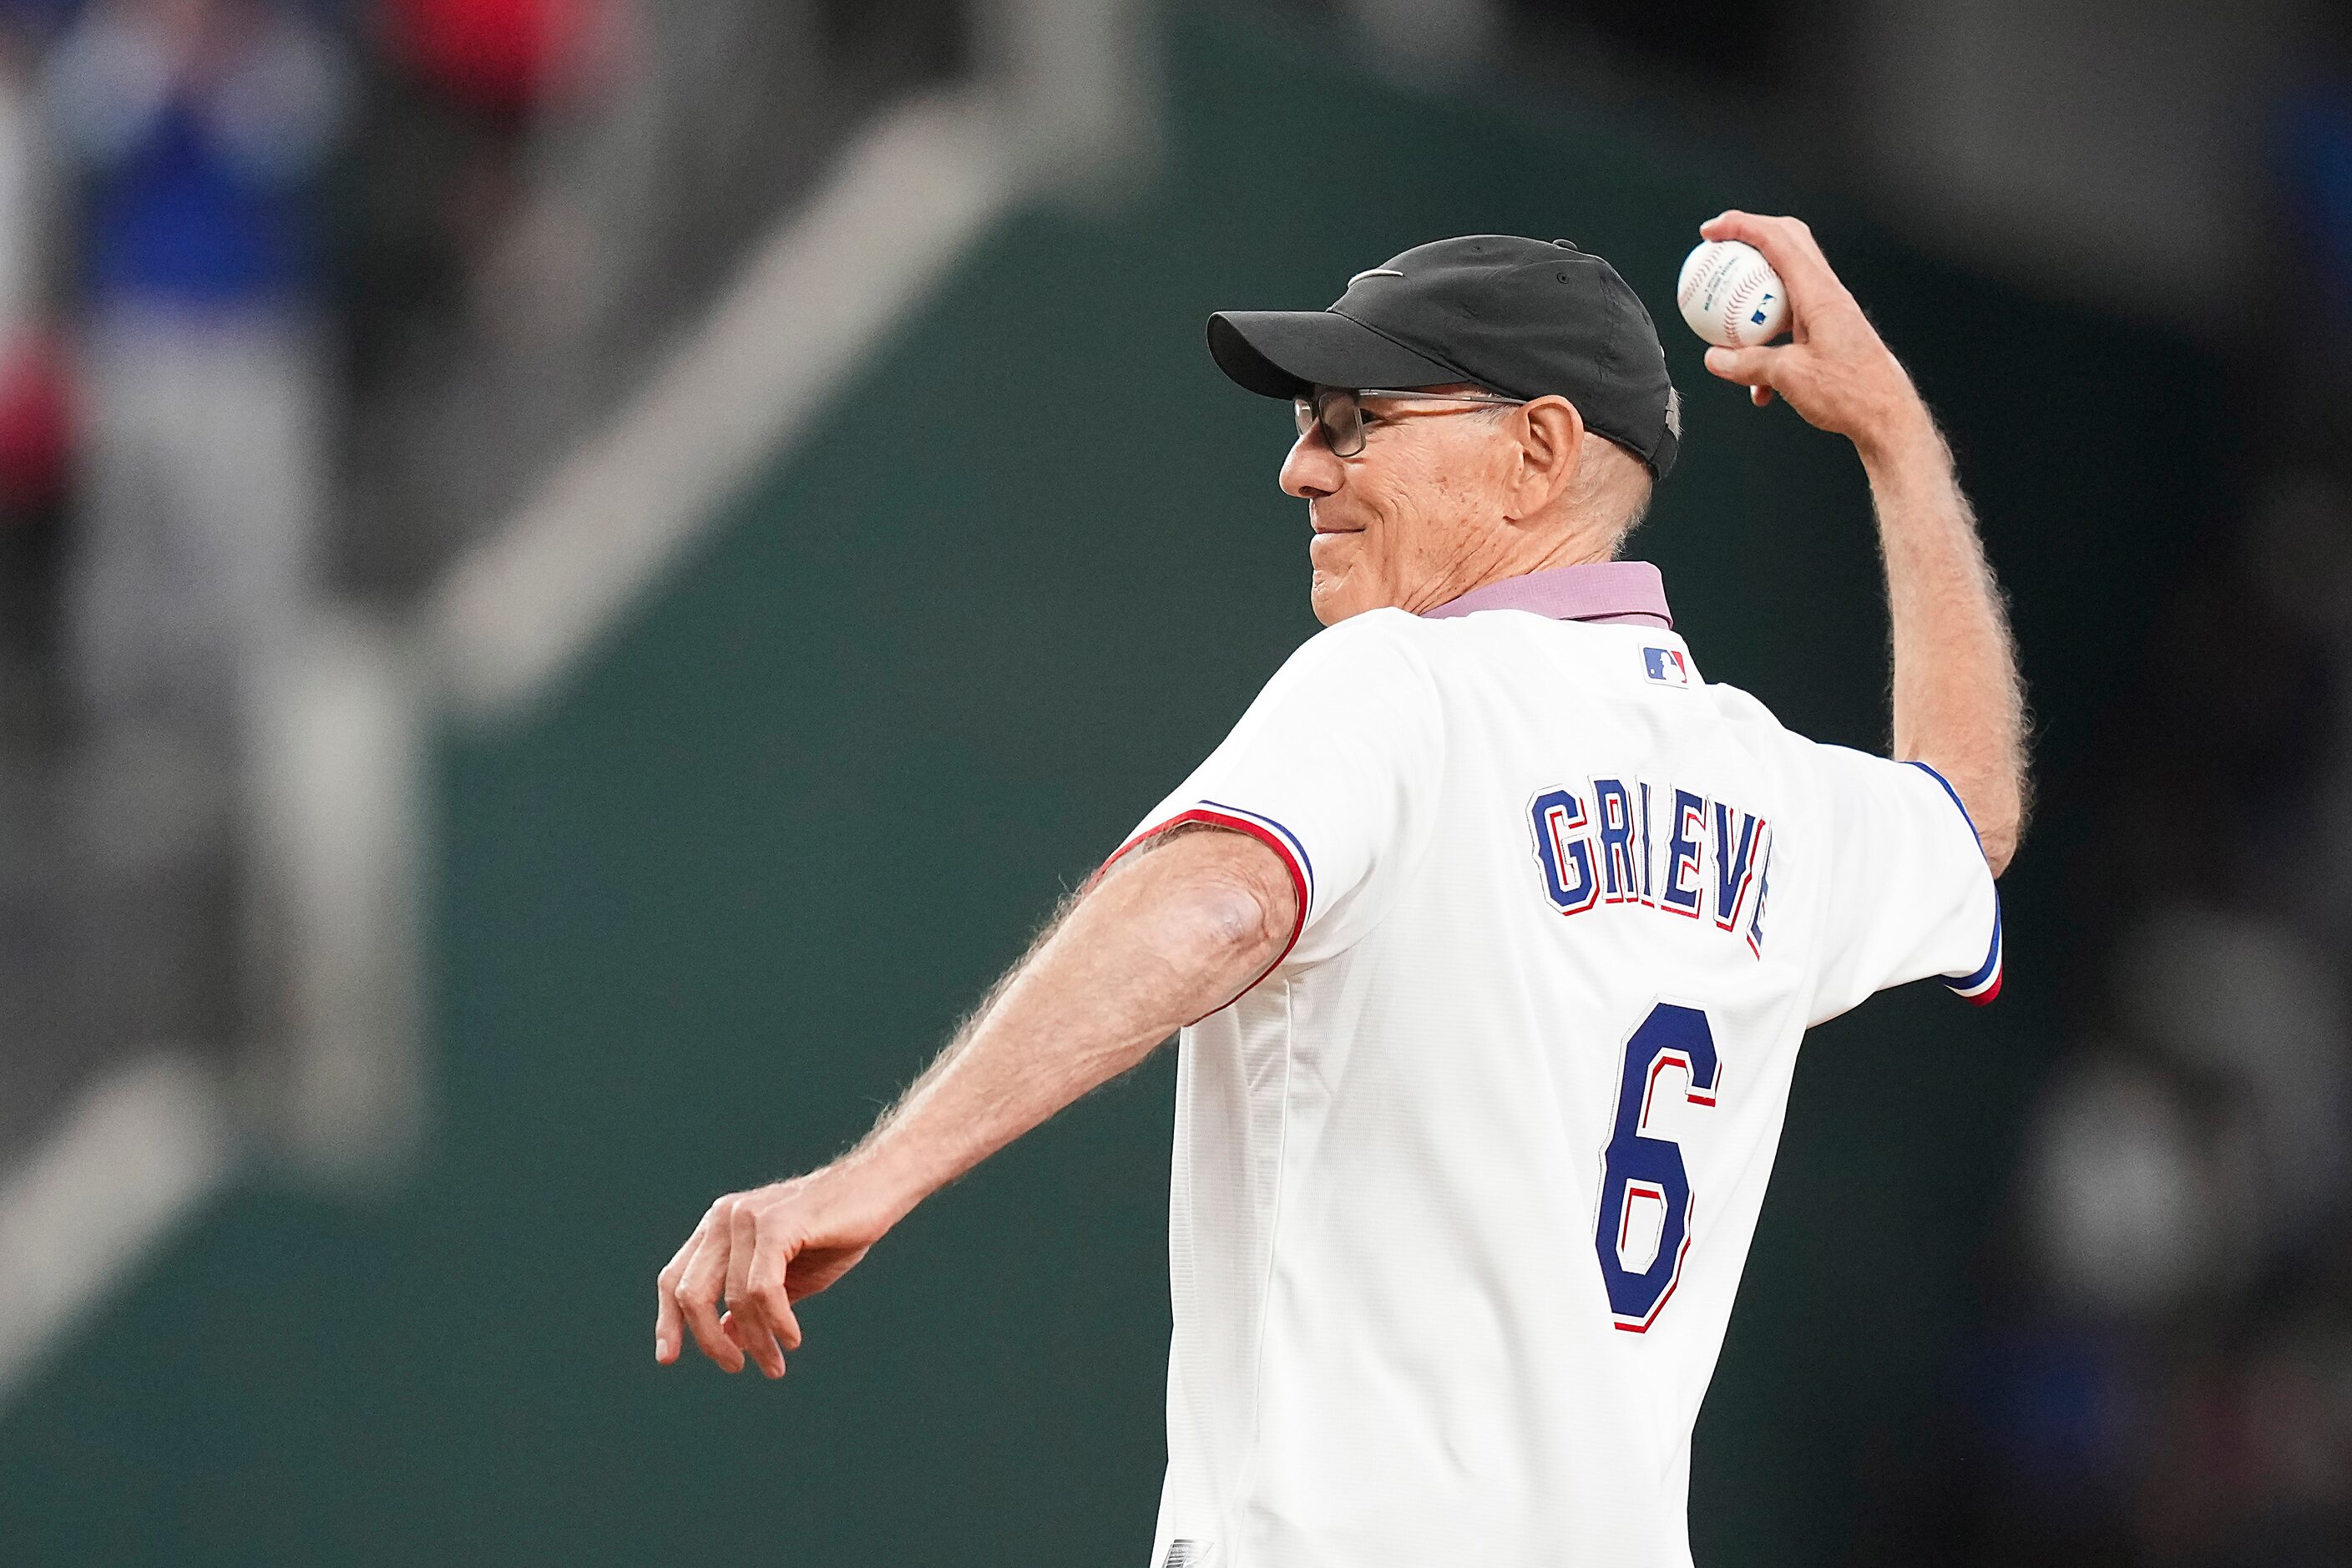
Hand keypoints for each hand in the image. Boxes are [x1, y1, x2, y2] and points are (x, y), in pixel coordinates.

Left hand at [654, 1165, 890, 1377]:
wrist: (880, 1188)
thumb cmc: (836, 1231)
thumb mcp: (787, 1278)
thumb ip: (752, 1303)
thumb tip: (726, 1338)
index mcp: (719, 1225)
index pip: (674, 1278)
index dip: (668, 1321)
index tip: (668, 1359)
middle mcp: (724, 1217)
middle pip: (691, 1293)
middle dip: (710, 1341)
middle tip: (737, 1368)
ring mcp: (747, 1216)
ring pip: (732, 1298)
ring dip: (756, 1340)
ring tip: (775, 1364)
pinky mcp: (775, 1224)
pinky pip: (762, 1290)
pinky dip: (776, 1322)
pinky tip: (791, 1339)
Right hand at [1696, 212, 1927, 455]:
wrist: (1887, 416)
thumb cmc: (1849, 393)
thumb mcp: (1789, 377)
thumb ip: (1748, 364)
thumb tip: (1714, 357)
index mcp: (1819, 293)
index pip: (1777, 239)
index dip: (1740, 226)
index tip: (1710, 232)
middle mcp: (1827, 293)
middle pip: (1788, 241)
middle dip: (1750, 236)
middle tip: (1719, 249)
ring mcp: (1829, 311)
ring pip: (1786, 281)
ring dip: (1755, 290)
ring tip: (1726, 308)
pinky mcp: (1829, 332)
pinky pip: (1790, 319)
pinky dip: (1767, 337)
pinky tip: (1754, 380)